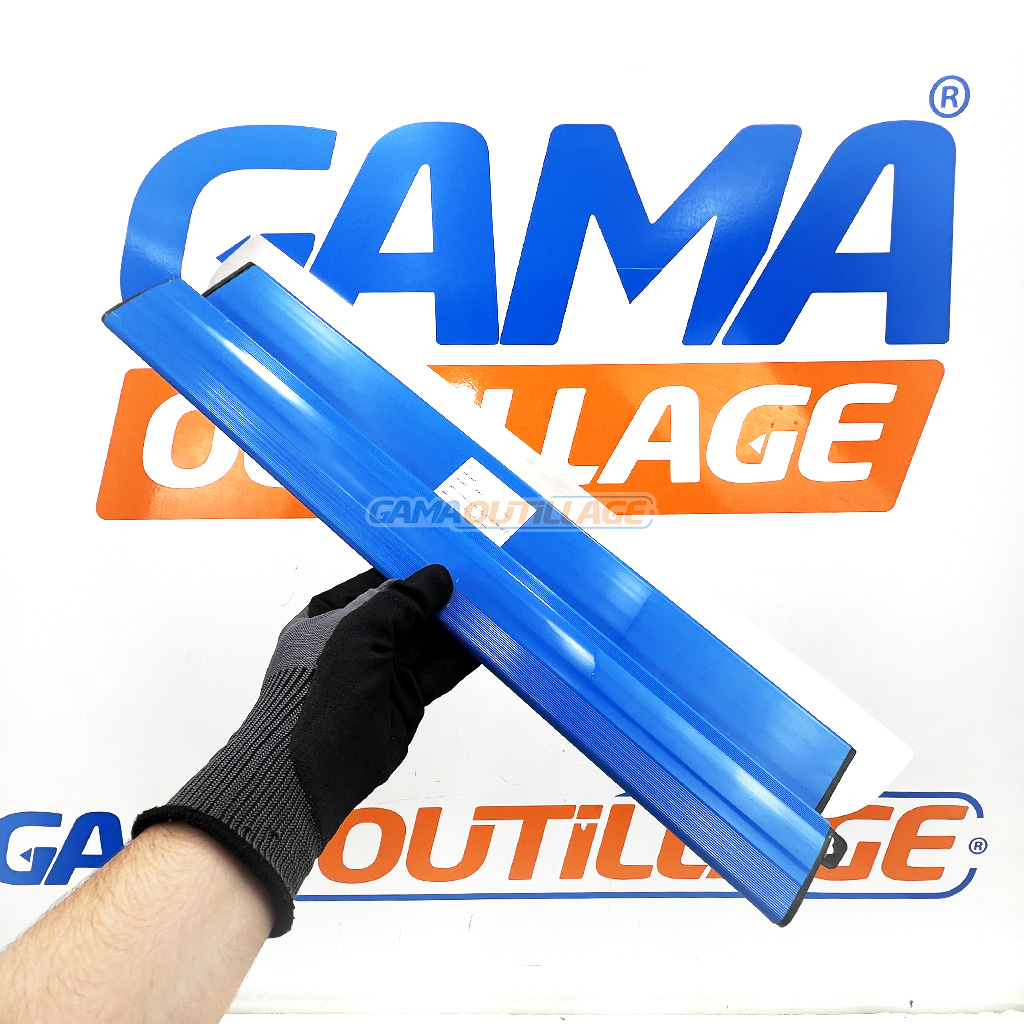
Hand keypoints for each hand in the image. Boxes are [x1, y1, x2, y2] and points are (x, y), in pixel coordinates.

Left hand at [133, 565, 477, 935]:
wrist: (307, 772)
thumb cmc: (315, 697)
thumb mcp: (356, 632)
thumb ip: (399, 601)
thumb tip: (435, 579)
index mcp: (330, 616)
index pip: (378, 582)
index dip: (411, 572)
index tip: (444, 560)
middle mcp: (356, 641)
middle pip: (408, 610)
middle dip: (440, 598)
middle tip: (477, 582)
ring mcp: (381, 671)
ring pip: (428, 639)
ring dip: (456, 625)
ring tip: (489, 606)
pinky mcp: (405, 699)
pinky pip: (439, 670)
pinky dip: (462, 656)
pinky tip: (483, 641)